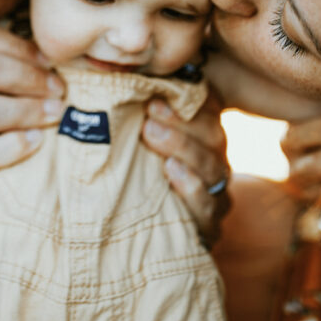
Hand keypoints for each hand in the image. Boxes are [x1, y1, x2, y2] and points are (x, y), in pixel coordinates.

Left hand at [142, 88, 230, 243]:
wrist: (141, 238)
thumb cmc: (136, 180)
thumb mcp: (136, 146)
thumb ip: (136, 118)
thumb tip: (104, 82)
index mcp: (202, 138)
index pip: (208, 111)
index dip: (186, 100)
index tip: (153, 95)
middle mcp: (214, 164)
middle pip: (213, 137)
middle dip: (181, 122)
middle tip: (149, 113)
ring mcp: (216, 195)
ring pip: (212, 168)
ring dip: (183, 148)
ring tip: (152, 135)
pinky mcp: (209, 226)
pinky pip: (208, 206)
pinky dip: (192, 187)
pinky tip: (171, 172)